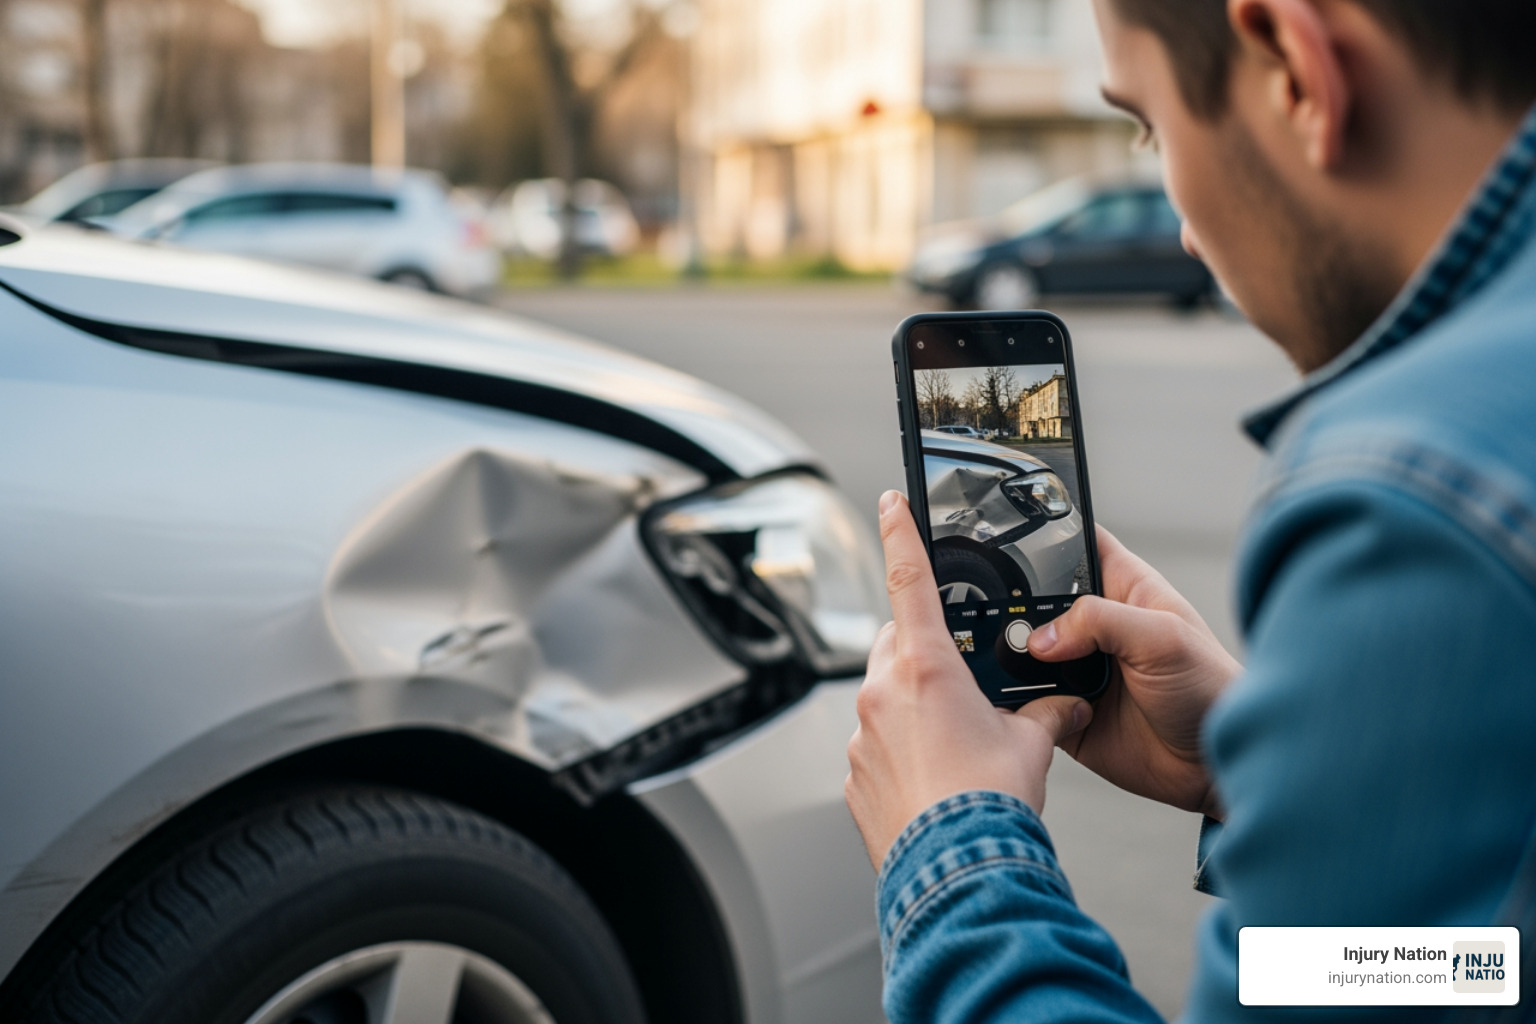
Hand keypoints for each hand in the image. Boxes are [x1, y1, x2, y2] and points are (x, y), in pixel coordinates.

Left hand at [845, 491, 1091, 871]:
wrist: (958, 872)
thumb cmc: (991, 805)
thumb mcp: (1032, 745)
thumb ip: (1045, 713)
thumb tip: (1064, 704)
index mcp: (926, 667)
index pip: (908, 579)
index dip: (900, 532)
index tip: (890, 502)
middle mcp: (883, 693)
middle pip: (898, 645)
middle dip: (926, 651)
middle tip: (962, 682)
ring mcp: (860, 736)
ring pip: (885, 697)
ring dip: (913, 707)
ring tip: (956, 745)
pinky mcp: (853, 775)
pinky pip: (875, 745)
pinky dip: (901, 751)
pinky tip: (935, 778)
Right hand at [1028, 526, 1240, 818]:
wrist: (1212, 766)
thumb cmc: (1212, 691)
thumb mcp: (1164, 639)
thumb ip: (1100, 621)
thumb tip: (1043, 636)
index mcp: (1122, 589)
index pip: (1077, 545)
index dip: (1047, 537)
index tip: (1010, 542)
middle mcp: (1094, 626)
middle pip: (1036, 599)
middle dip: (1015, 606)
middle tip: (1005, 622)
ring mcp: (1076, 668)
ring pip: (1022, 651)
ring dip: (1010, 657)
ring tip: (1008, 662)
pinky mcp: (1064, 708)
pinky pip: (1024, 700)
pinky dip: (1012, 700)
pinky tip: (1013, 698)